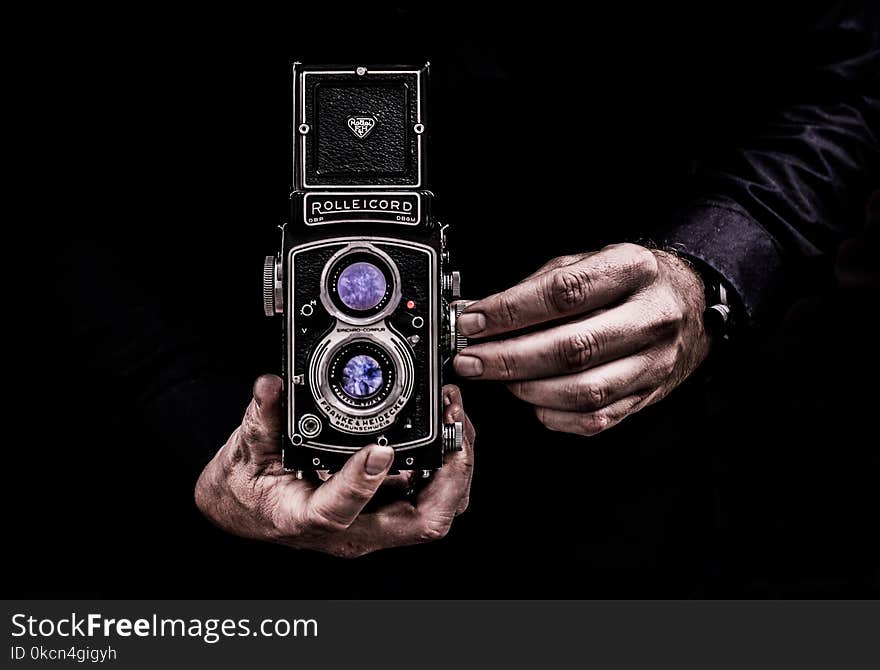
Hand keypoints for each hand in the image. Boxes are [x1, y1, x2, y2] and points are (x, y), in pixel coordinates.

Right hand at [195, 375, 474, 556]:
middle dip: (450, 474)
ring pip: (435, 511)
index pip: (339, 512)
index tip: (379, 449)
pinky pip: (429, 497)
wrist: (244, 509)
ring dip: (456, 469)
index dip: (364, 483)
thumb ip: (260, 418)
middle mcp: (350, 530)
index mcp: (306, 518)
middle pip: (420, 522)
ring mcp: (372, 523)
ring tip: (457, 420)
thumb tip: (271, 387)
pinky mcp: (384, 510)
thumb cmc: (245, 489)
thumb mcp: (244, 450)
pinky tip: (447, 432)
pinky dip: (446, 466)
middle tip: (455, 426)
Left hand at [453, 243, 709, 434]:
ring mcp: (653, 361)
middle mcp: (650, 317)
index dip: (510, 311)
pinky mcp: (648, 394)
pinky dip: (553, 414)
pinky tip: (531, 398)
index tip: (471, 321)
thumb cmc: (626, 283)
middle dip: (508, 358)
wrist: (688, 305)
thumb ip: (535, 286)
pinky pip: (595, 418)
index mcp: (633, 270)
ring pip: (583, 390)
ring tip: (497, 378)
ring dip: (527, 388)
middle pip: (572, 348)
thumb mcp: (587, 262)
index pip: (564, 292)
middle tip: (470, 360)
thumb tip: (479, 313)